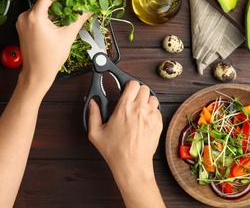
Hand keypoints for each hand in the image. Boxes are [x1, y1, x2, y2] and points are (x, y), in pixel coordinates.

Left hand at [16, 0, 89, 89]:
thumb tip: (89, 9)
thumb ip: (78, 19)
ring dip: (54, 5)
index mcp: (35, 16)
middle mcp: (25, 16)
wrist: (37, 73)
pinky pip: (37, 15)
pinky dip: (48, 13)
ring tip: (69, 2)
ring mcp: (23, 22)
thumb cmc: (49, 58)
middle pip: (45, 0)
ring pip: (41, 7)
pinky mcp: (24, 26)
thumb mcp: (67, 36)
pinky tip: (59, 14)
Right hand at [87, 80, 163, 206]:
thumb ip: (92, 114)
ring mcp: (151, 116)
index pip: (132, 84)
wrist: (132, 165)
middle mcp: (139, 109)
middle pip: (144, 88)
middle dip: (137, 92)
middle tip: (131, 101)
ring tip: (138, 111)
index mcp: (124, 108)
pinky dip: (152, 112)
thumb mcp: (96, 133)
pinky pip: (157, 110)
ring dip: (146, 101)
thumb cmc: (115, 151)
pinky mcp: (159, 124)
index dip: (128, 86)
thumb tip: (91, 101)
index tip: (125, 91)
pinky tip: (143, 120)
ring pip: (152, 98)